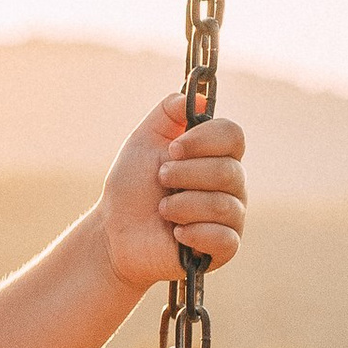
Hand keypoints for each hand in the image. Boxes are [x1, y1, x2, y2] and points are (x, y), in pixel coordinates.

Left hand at [97, 97, 247, 292]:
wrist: (114, 231)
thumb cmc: (133, 185)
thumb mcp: (144, 140)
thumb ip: (168, 112)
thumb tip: (199, 98)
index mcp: (217, 155)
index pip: (233, 135)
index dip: (203, 140)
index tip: (172, 149)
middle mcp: (231, 184)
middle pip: (229, 170)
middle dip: (185, 174)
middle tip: (161, 179)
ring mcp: (230, 217)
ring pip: (223, 204)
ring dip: (182, 205)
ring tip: (162, 210)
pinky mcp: (223, 249)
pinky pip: (224, 238)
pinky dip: (194, 232)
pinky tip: (176, 234)